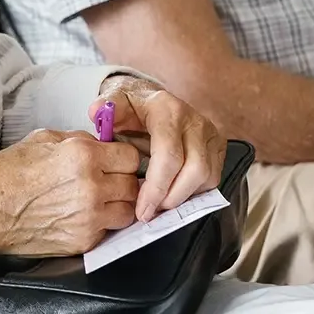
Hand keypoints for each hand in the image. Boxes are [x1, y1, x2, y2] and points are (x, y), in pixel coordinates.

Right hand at [0, 129, 142, 257]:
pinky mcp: (83, 241)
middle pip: (134, 184)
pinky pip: (108, 231)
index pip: (131, 156)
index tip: (114, 162)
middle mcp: (92, 186)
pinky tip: (82, 217)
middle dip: (123, 181)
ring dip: (118, 205)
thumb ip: (78, 140)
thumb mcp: (42, 139)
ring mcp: (90, 217)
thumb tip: (101, 144)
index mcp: (83, 155)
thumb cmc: (5, 174)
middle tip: (107, 182)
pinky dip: (101, 224)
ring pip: (128, 211)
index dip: (122, 158)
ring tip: (99, 202)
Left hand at [95, 76, 225, 220]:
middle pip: (195, 170)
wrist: (152, 100)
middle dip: (172, 198)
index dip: (156, 188)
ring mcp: (210, 133)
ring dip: (183, 197)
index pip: (169, 155)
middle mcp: (194, 120)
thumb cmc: (132, 108)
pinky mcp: (218, 146)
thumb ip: (105, 108)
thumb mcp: (115, 104)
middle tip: (150, 212)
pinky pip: (213, 178)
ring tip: (158, 205)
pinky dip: (193, 193)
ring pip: (207, 177)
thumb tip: (95, 112)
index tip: (141, 210)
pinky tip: (171, 195)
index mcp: (167, 110)